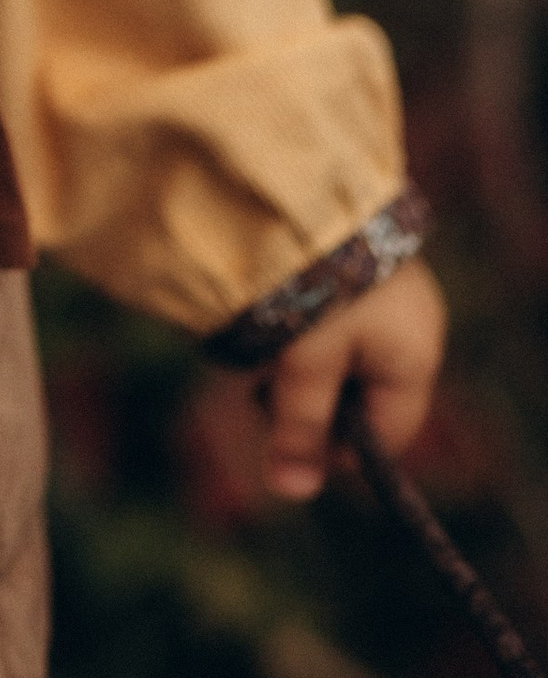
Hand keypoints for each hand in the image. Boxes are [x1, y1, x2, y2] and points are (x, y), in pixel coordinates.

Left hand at [258, 256, 446, 497]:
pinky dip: (291, 318)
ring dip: (295, 354)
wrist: (298, 184)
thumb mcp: (304, 366)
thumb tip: (293, 493)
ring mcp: (383, 287)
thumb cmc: (312, 285)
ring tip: (261, 332)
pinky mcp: (350, 258)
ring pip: (335, 351)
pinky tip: (260, 302)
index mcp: (416, 354)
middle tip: (265, 377)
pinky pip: (323, 312)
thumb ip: (299, 429)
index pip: (389, 432)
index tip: (288, 436)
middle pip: (359, 392)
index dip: (338, 447)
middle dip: (309, 395)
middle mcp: (410, 323)